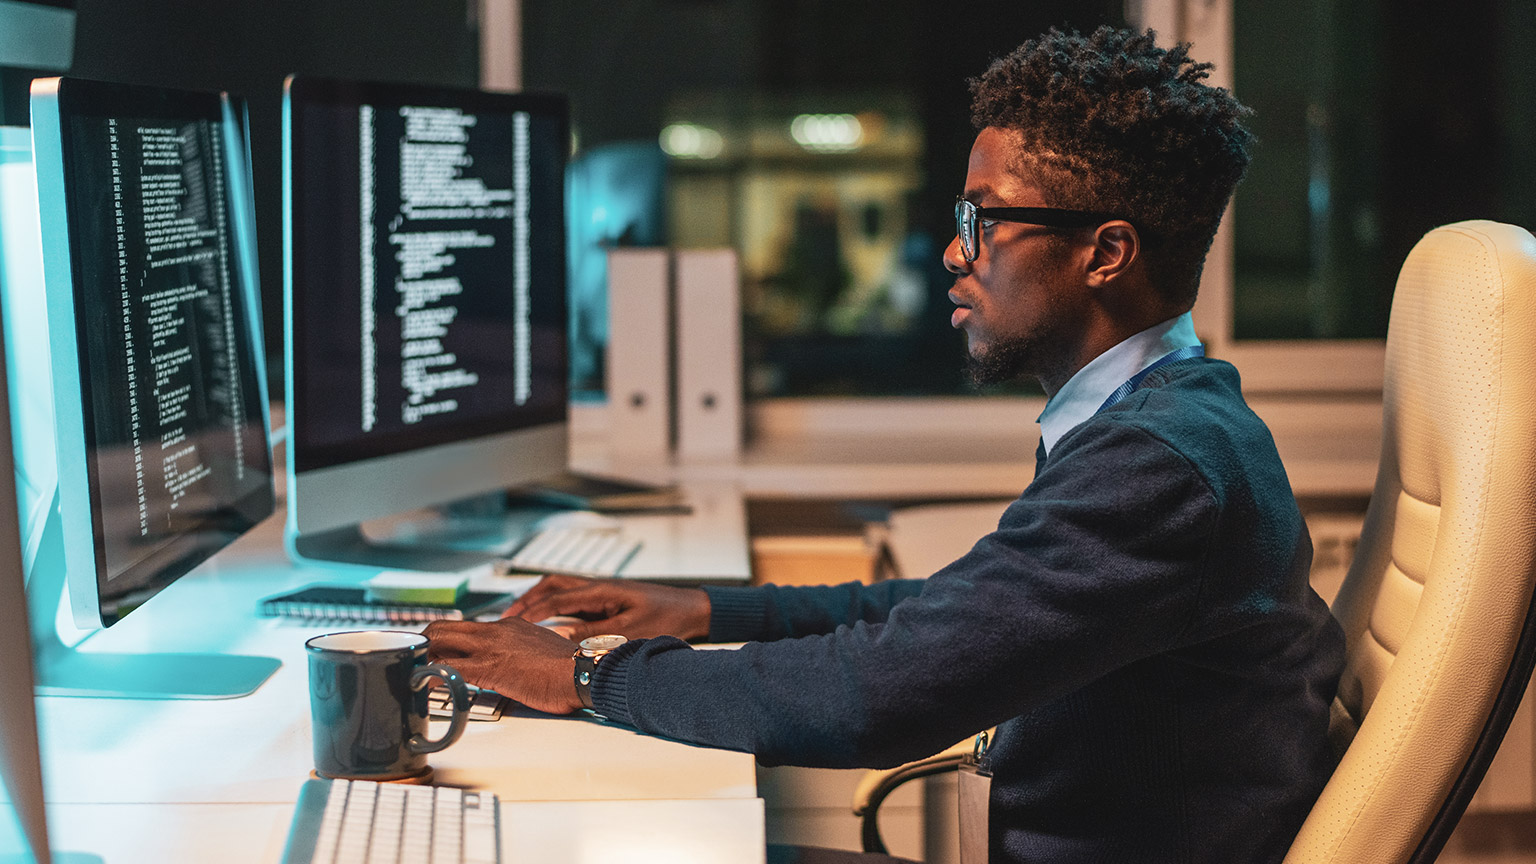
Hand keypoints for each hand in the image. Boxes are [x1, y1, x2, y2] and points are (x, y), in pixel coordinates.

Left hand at [423, 617, 581, 714]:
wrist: (584, 671)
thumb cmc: (571, 670)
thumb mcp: (542, 654)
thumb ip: (521, 655)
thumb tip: (512, 669)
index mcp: (511, 625)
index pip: (468, 627)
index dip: (447, 640)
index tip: (436, 651)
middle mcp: (497, 630)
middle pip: (444, 627)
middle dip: (423, 641)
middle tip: (412, 658)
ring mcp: (491, 647)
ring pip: (440, 641)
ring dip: (421, 655)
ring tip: (410, 669)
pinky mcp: (489, 668)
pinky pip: (450, 669)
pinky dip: (431, 675)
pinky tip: (423, 683)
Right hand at [503, 574, 710, 641]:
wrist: (692, 609)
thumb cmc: (668, 617)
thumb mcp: (629, 632)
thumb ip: (594, 635)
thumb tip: (561, 638)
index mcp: (601, 591)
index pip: (556, 598)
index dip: (532, 611)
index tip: (513, 622)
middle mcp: (599, 586)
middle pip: (552, 585)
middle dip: (527, 599)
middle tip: (508, 615)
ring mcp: (602, 590)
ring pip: (561, 587)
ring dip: (539, 598)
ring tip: (521, 614)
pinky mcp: (608, 599)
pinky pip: (572, 596)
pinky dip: (554, 603)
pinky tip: (550, 618)